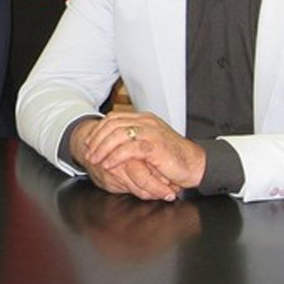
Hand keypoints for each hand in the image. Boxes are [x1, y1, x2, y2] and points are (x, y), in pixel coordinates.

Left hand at [70, 112, 200, 200]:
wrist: (195, 165)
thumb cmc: (174, 158)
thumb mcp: (151, 144)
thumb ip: (135, 140)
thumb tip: (112, 145)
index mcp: (145, 119)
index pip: (115, 118)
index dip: (99, 130)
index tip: (89, 143)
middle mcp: (147, 122)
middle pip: (113, 125)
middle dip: (97, 140)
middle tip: (88, 153)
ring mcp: (151, 132)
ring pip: (118, 135)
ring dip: (103, 149)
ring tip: (96, 160)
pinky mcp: (154, 145)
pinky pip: (128, 149)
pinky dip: (115, 157)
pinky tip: (109, 165)